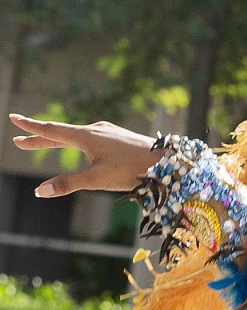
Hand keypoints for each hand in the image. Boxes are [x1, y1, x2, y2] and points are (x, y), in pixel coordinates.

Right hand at [9, 115, 158, 197]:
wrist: (167, 161)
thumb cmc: (132, 169)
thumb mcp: (96, 179)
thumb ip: (67, 184)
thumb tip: (39, 191)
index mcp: (86, 136)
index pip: (51, 130)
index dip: (30, 127)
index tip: (13, 118)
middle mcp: (95, 129)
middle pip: (60, 133)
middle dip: (39, 137)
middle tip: (18, 139)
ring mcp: (108, 132)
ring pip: (75, 135)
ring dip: (57, 139)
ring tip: (43, 142)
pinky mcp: (119, 137)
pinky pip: (90, 137)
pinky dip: (75, 140)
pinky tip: (79, 144)